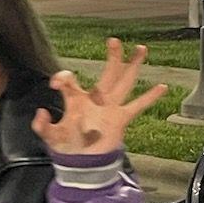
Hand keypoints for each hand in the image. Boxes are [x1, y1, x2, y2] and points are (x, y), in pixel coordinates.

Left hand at [31, 37, 168, 158]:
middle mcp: (96, 99)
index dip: (63, 78)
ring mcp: (110, 107)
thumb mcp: (51, 136)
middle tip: (114, 40)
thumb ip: (42, 125)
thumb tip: (42, 112)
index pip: (70, 80)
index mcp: (77, 99)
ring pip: (124, 81)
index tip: (57, 84)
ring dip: (133, 65)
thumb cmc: (67, 146)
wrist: (82, 163)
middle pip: (107, 72)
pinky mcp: (120, 118)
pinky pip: (137, 105)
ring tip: (141, 48)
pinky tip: (161, 86)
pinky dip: (150, 97)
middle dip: (112, 56)